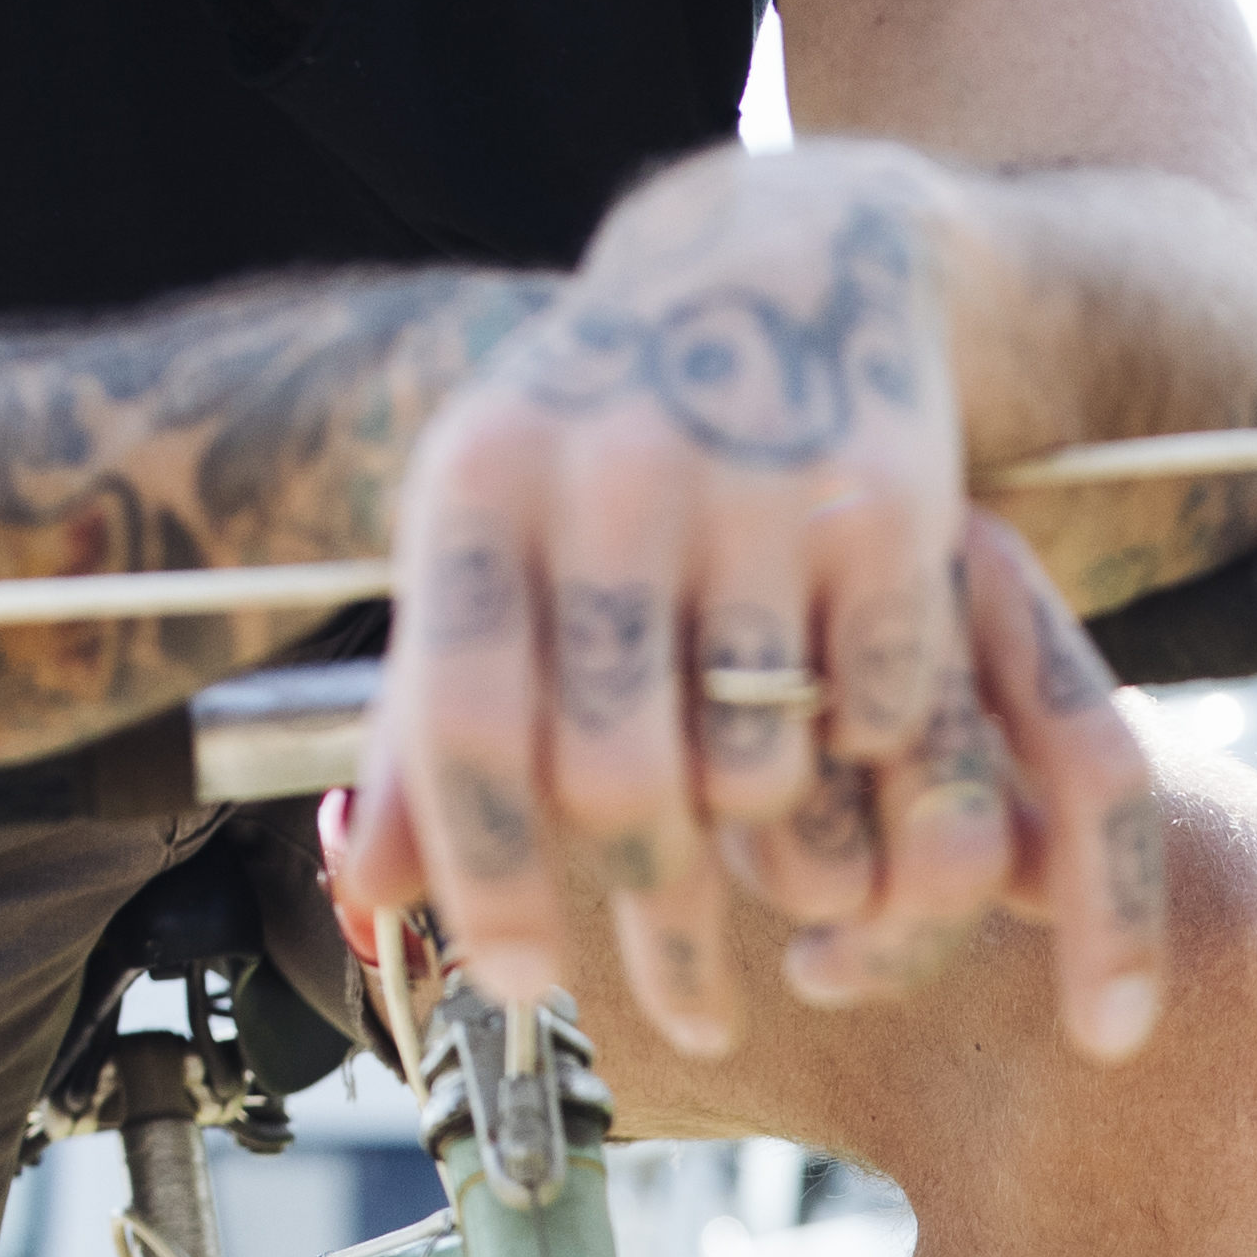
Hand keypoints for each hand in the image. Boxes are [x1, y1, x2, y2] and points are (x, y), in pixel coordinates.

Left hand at [339, 148, 1170, 1064]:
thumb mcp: (488, 543)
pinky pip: (872, 722)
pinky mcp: (891, 507)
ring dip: (766, 840)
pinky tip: (845, 734)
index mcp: (481, 481)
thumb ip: (422, 722)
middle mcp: (609, 472)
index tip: (523, 991)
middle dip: (650, 899)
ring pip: (753, 771)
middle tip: (679, 962)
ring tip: (764, 833)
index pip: (463, 725)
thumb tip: (365, 896)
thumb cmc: (601, 447)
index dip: (488, 879)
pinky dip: (860, 759)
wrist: (787, 266)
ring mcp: (757, 485)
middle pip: (616, 779)